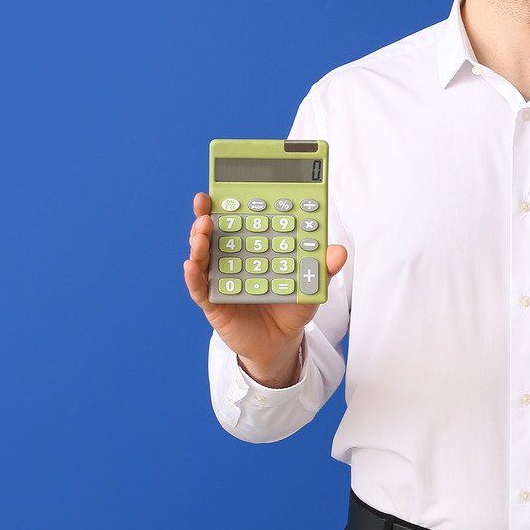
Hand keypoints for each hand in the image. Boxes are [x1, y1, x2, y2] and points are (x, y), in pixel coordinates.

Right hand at [184, 192, 347, 387]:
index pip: (239, 219)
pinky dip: (192, 275)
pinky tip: (191, 264)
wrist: (280, 343)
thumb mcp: (310, 286)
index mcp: (252, 246)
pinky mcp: (211, 301)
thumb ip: (322, 268)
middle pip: (214, 231)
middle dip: (206, 214)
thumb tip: (338, 251)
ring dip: (198, 239)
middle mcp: (231, 258)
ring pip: (202, 254)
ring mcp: (219, 278)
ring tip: (202, 229)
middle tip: (204, 201)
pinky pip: (198, 286)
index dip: (230, 202)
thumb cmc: (290, 307)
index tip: (225, 186)